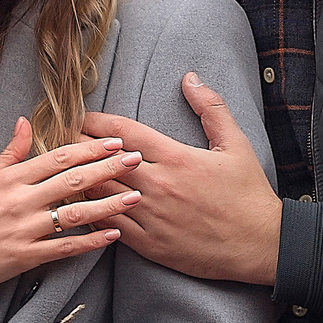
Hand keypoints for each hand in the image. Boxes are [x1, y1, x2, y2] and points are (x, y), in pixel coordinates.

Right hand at [0, 117, 147, 312]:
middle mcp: (19, 200)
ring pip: (74, 214)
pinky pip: (65, 247)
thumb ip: (11, 152)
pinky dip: (91, 241)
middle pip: (72, 181)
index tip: (117, 142)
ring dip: (108, 205)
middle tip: (137, 160)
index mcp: (11, 178)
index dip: (90, 148)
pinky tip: (113, 234)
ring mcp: (23, 229)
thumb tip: (25, 121)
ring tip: (135, 197)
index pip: (58, 158)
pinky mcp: (25, 256)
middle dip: (108, 169)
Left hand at [81, 74, 280, 286]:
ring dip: (82, 182)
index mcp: (177, 158)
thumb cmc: (249, 194)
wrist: (260, 244)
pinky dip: (93, 215)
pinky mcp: (150, 245)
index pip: (124, 132)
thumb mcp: (236, 144)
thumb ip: (211, 108)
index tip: (80, 116)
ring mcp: (152, 217)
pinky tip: (81, 208)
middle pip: (104, 162)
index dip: (96, 122)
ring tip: (64, 173)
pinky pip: (110, 228)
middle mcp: (159, 186)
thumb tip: (190, 78)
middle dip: (79, 149)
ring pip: (102, 196)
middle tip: (61, 140)